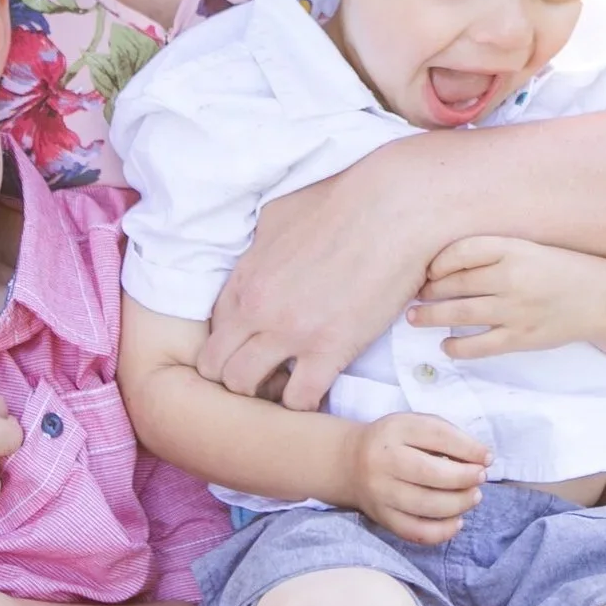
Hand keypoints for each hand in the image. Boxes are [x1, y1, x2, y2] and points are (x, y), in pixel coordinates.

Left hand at [197, 140, 440, 411]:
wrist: (392, 208)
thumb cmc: (340, 203)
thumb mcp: (278, 215)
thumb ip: (258, 247)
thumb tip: (256, 257)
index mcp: (245, 277)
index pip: (214, 330)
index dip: (233, 345)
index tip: (255, 348)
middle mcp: (257, 308)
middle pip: (216, 366)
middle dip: (236, 374)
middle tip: (267, 373)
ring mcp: (290, 332)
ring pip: (245, 388)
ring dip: (265, 391)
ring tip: (289, 383)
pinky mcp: (330, 349)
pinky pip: (299, 400)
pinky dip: (304, 402)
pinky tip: (317, 387)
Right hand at [342, 412, 488, 544]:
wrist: (350, 462)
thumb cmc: (394, 441)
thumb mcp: (414, 424)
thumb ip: (447, 435)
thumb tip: (482, 457)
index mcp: (395, 430)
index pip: (436, 435)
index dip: (468, 448)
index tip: (487, 457)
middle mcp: (383, 461)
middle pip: (431, 474)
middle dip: (464, 478)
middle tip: (481, 477)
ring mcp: (381, 492)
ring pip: (427, 505)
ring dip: (459, 504)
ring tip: (473, 497)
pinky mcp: (382, 518)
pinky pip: (416, 532)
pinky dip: (443, 531)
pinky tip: (457, 521)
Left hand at [412, 236, 605, 358]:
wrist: (601, 298)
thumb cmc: (556, 269)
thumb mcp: (526, 248)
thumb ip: (489, 254)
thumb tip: (439, 267)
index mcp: (512, 248)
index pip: (460, 251)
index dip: (437, 262)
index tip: (428, 270)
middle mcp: (512, 277)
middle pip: (455, 283)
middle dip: (428, 291)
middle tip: (415, 295)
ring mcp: (516, 310)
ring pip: (460, 313)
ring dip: (430, 316)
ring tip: (414, 318)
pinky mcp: (522, 337)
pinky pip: (480, 345)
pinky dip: (457, 346)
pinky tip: (445, 345)